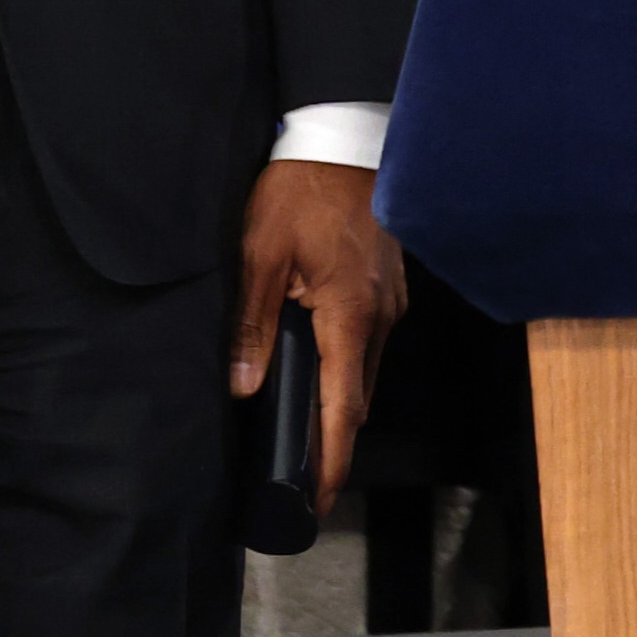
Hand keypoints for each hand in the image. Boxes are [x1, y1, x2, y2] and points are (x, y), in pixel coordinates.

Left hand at [233, 159, 405, 513]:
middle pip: (359, 396)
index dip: (330, 457)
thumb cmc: (301, 192)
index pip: (344, 406)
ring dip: (342, 404)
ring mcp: (392, 300)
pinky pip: (371, 342)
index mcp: (350, 314)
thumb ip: (252, 325)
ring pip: (367, 370)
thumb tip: (243, 387)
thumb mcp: (261, 254)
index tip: (317, 498)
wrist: (343, 138)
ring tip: (307, 433)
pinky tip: (324, 372)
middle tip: (301, 479)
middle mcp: (382, 315)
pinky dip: (349, 369)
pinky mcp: (390, 286)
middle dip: (334, 441)